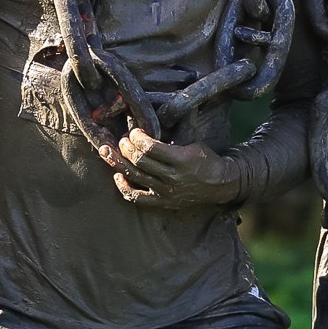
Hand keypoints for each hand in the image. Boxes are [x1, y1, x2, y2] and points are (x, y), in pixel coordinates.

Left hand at [104, 131, 243, 208]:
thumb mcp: (193, 144)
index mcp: (182, 160)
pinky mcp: (163, 202)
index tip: (134, 131)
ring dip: (119, 162)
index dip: (138, 137)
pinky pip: (138, 198)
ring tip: (108, 152)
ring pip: (135, 176)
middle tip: (122, 140)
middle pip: (140, 161)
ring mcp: (166, 191)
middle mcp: (172, 177)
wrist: (220, 184)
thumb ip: (172, 139)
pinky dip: (124, 187)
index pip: (151, 147)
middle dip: (126, 147)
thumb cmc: (206, 160)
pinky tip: (117, 175)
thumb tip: (149, 127)